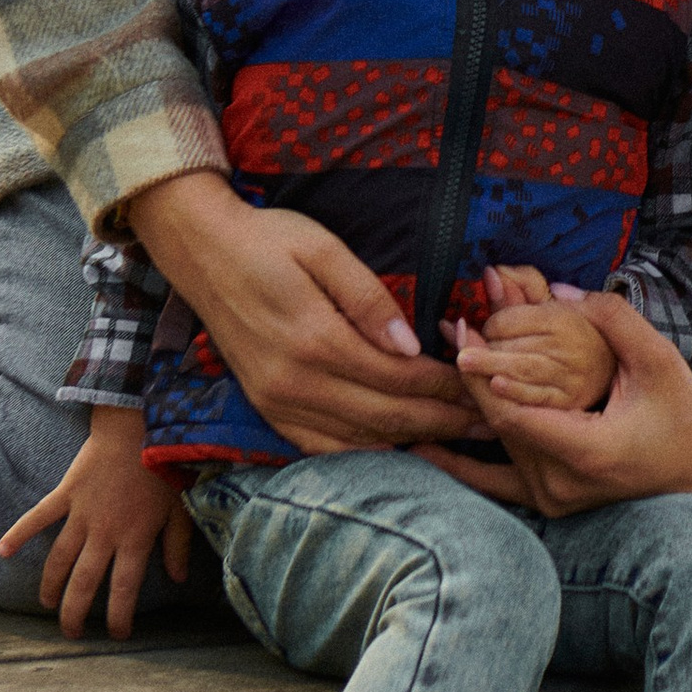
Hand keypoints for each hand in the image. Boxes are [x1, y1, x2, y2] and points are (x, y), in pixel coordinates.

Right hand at [0, 408, 192, 639]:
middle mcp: (105, 533)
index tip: (116, 636)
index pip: (123, 590)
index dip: (118, 617)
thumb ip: (176, 545)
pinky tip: (2, 549)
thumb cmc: (165, 467)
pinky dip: (19, 532)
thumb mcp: (180, 509)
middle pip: (84, 583)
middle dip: (75, 613)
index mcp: (135, 540)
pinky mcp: (67, 493)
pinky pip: (39, 517)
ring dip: (50, 584)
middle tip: (70, 633)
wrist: (140, 425)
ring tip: (45, 604)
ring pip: (60, 559)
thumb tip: (177, 579)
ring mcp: (82, 514)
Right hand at [126, 173, 471, 452]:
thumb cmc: (268, 239)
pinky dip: (366, 452)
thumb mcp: (323, 248)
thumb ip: (369, 298)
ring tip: (459, 439)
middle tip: (490, 422)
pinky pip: (323, 447)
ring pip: (359, 440)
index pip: (400, 378)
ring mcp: (277, 401)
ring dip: (413, 443)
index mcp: (315, 340)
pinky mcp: (266, 408)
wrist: (201, 251)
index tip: (484, 384)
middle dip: (443, 423)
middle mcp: (295, 382)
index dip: (447, 387)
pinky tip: (398, 448)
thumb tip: (413, 345)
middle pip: (386, 418)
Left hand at [428, 290, 691, 515]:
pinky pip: (496, 483)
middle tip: (452, 332)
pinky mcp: (550, 501)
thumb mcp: (656, 358)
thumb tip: (559, 290)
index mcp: (587, 451)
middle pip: (500, 426)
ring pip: (498, 444)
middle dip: (473, 377)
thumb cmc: (682, 410)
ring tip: (447, 356)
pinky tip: (422, 448)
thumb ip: (611, 319)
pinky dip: (461, 465)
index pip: (515, 412)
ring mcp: (553, 498)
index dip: (483, 373)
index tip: (464, 333)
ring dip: (471, 403)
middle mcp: (562, 484)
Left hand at [453, 283, 611, 414]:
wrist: (619, 377)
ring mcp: (570, 379)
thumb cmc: (585, 338)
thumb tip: (490, 271)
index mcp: (563, 319)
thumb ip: (525, 287)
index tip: (486, 330)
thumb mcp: (560, 307)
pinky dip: (513, 392)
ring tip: (463, 362)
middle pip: (511, 347)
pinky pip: (536, 399)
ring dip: (488, 368)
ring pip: (521, 371)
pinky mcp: (570, 406)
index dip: (490, 325)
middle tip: (465, 352)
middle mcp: (569, 348)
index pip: (511, 321)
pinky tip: (494, 386)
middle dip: (485, 350)